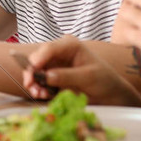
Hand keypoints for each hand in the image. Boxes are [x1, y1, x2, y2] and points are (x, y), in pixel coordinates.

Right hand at [26, 36, 140, 105]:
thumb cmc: (104, 80)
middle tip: (30, 85)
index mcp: (69, 46)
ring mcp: (54, 66)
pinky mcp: (52, 79)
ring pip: (35, 71)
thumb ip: (67, 76)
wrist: (110, 95)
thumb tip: (47, 76)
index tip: (33, 69)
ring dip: (33, 82)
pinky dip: (38, 88)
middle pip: (38, 59)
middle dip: (32, 72)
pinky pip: (40, 82)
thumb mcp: (88, 76)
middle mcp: (58, 53)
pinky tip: (41, 95)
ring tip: (37, 93)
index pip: (49, 48)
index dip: (39, 58)